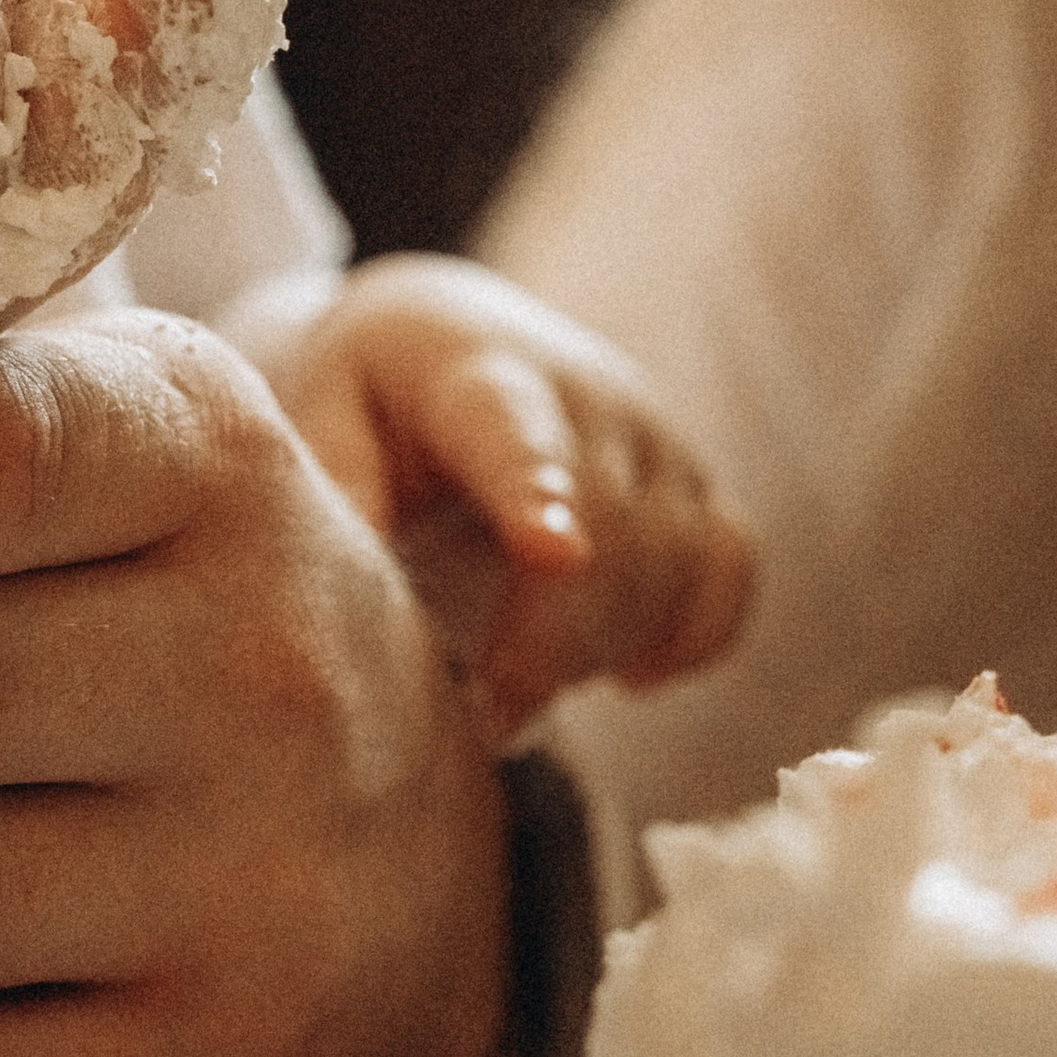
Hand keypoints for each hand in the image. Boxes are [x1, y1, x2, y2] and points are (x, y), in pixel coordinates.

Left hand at [241, 255, 753, 739]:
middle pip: (612, 530)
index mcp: (484, 377)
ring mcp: (658, 443)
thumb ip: (337, 485)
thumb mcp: (327, 415)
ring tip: (523, 691)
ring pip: (679, 560)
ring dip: (611, 648)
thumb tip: (343, 575)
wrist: (457, 337)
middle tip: (488, 719)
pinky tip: (627, 673)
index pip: (518, 436)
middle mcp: (593, 400)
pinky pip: (730, 569)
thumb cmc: (376, 396)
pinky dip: (693, 634)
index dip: (538, 494)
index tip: (551, 553)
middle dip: (554, 644)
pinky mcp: (697, 489)